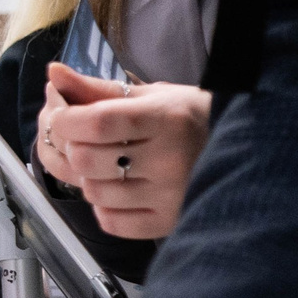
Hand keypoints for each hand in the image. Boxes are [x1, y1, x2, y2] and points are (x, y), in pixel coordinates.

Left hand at [35, 64, 209, 239]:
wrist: (243, 151)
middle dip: (72, 147)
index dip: (66, 120)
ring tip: (104, 165)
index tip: (61, 116)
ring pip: (94, 193)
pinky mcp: (168, 222)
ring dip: (87, 178)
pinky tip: (117, 190)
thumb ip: (98, 88)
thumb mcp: (151, 95)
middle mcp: (168, 159)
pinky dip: (103, 208)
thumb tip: (54, 74)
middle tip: (81, 140)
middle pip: (87, 159)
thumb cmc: (189, 118)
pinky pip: (113, 223)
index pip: (96, 122)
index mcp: (164, 118)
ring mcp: (169, 195)